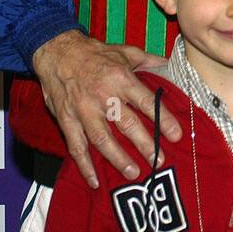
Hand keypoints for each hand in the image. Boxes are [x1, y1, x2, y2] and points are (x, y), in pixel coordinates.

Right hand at [31, 29, 180, 187]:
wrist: (56, 51)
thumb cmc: (93, 52)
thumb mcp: (124, 51)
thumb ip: (148, 60)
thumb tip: (169, 64)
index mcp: (121, 78)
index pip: (147, 102)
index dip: (163, 120)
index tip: (176, 135)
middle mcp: (103, 95)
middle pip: (127, 124)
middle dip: (145, 144)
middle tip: (158, 161)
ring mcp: (83, 109)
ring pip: (102, 139)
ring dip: (118, 159)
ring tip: (133, 173)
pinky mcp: (66, 119)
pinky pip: (76, 146)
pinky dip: (84, 165)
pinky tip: (94, 180)